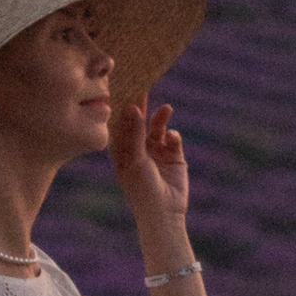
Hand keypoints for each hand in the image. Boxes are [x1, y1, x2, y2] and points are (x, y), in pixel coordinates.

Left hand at [111, 91, 191, 242]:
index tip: (123, 85)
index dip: (122, 106)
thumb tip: (132, 106)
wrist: (164, 211)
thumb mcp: (135, 158)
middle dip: (142, 105)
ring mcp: (157, 152)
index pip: (121, 123)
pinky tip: (172, 138)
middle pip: (139, 121)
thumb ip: (135, 132)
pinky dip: (173, 135)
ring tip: (166, 108)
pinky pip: (173, 139)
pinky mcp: (174, 157)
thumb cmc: (141, 187)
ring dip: (160, 118)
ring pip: (158, 127)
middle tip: (144, 84)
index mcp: (122, 150)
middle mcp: (139, 149)